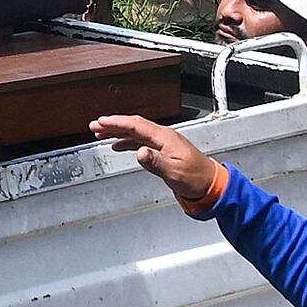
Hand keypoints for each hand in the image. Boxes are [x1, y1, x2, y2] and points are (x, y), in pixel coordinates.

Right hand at [92, 113, 224, 211]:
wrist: (210, 184)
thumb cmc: (196, 178)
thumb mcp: (174, 171)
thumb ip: (155, 162)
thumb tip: (140, 152)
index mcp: (165, 138)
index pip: (136, 125)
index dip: (117, 123)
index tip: (101, 122)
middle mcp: (163, 137)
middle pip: (134, 125)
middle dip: (113, 125)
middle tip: (95, 126)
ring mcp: (164, 143)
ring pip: (136, 132)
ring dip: (118, 132)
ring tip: (102, 133)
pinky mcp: (164, 151)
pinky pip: (141, 141)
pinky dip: (127, 142)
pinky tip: (120, 146)